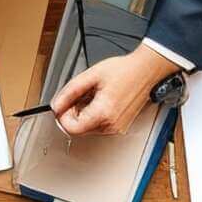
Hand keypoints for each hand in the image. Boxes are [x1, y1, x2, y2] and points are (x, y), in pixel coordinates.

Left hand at [50, 46, 170, 136]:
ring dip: (83, 115)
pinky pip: (99, 127)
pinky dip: (94, 116)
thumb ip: (70, 92)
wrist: (145, 71)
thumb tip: (56, 104)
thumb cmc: (124, 71)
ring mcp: (117, 128)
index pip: (72, 128)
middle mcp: (111, 125)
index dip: (62, 117)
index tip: (63, 106)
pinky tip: (100, 101)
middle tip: (77, 97)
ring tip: (92, 97)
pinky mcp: (120, 127)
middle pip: (79, 130)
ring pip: (88, 129)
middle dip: (73, 115)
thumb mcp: (91, 76)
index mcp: (103, 113)